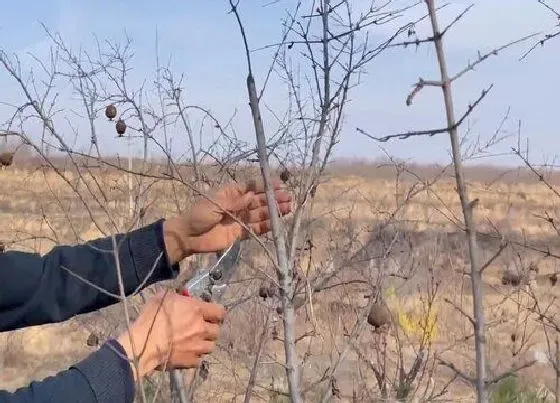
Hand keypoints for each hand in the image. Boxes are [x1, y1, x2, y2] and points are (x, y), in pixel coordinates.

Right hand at [117, 290, 225, 379]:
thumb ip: (177, 296)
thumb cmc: (151, 317)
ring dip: (205, 344)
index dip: (217, 313)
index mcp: (197, 310)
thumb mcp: (163, 297)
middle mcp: (201, 328)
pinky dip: (195, 357)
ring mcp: (197, 346)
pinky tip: (187, 354)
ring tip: (196, 342)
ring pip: (211, 346)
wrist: (143, 343)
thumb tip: (183, 296)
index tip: (212, 315)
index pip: (220, 311)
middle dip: (211, 329)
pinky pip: (199, 360)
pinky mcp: (190, 361)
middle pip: (217, 330)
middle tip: (202, 329)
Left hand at [163, 178, 291, 262]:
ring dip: (273, 212)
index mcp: (231, 193)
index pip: (252, 187)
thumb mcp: (216, 204)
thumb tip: (254, 195)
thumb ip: (236, 201)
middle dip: (273, 199)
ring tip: (288, 209)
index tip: (279, 185)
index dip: (265, 186)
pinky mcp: (240, 234)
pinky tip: (277, 223)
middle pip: (259, 201)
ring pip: (260, 214)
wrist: (188, 237)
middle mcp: (238, 205)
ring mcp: (240, 219)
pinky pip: (256, 229)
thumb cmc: (199, 214)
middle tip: (288, 198)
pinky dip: (266, 226)